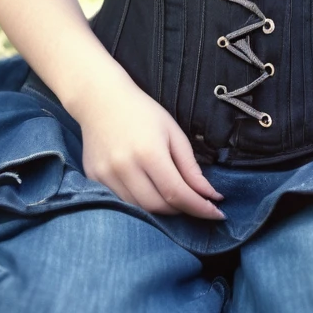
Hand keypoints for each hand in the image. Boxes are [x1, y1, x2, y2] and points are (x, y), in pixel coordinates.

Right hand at [73, 75, 226, 221]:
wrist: (100, 99)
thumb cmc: (142, 112)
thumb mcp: (173, 132)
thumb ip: (190, 166)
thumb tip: (209, 194)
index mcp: (148, 152)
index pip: (177, 193)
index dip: (200, 208)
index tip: (218, 213)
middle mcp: (125, 167)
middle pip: (159, 207)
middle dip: (183, 210)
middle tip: (197, 203)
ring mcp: (106, 175)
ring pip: (140, 209)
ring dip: (162, 209)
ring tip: (174, 197)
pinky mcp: (94, 178)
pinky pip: (122, 201)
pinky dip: (140, 202)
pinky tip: (149, 190)